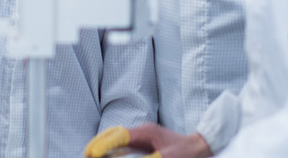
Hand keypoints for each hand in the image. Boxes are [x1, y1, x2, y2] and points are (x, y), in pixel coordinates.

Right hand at [85, 123, 212, 157]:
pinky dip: (113, 149)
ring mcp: (143, 137)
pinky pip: (124, 145)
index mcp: (146, 132)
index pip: (119, 136)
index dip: (103, 145)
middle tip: (87, 154)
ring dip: (104, 147)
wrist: (200, 147)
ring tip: (92, 154)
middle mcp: (142, 132)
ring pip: (118, 139)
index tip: (90, 153)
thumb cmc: (186, 152)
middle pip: (115, 135)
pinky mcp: (145, 143)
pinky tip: (107, 154)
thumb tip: (123, 157)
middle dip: (99, 144)